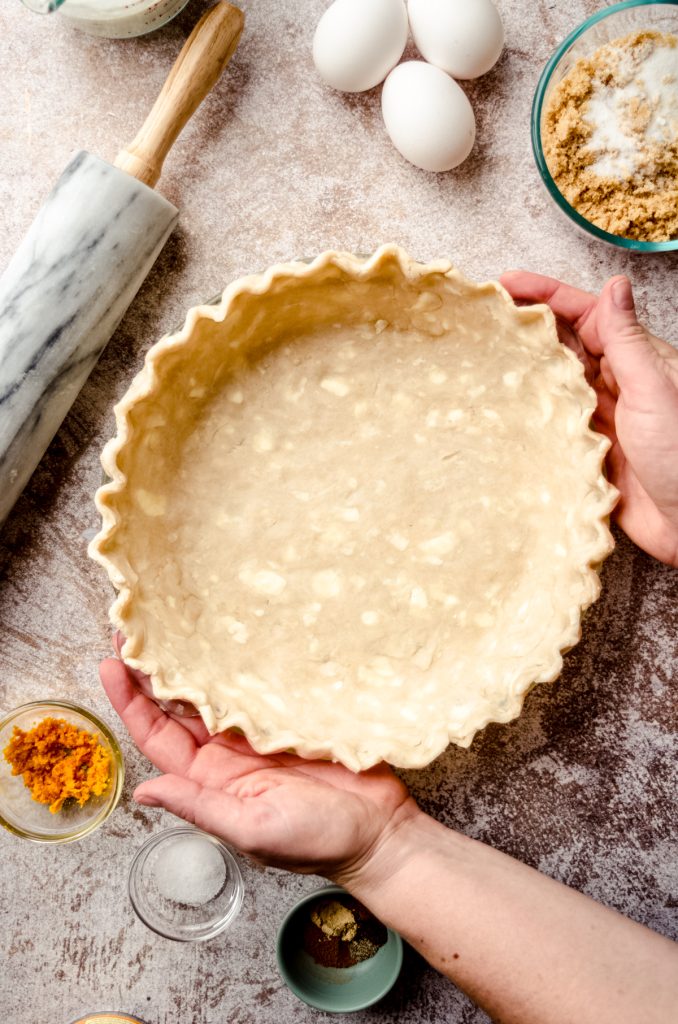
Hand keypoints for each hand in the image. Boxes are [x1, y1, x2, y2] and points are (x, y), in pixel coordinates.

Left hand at [99, 655, 415, 876]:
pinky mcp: (293, 716)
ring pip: (215, 690)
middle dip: (153, 671)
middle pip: (180, 706)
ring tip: (171, 623)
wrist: (381, 833)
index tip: (110, 665)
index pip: (158, 737)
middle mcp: (229, 753)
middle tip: (134, 627)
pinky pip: (259, 685)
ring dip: (192, 661)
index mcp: (212, 781)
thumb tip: (143, 793)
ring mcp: (261, 732)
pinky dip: (242, 661)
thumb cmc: (318, 842)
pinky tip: (232, 634)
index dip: (131, 702)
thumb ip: (200, 807)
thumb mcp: (252, 830)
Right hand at [500, 272, 677, 567]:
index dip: (546, 295)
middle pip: (561, 345)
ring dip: (520, 369)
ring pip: (550, 383)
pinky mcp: (583, 454)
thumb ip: (627, 340)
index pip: (584, 315)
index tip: (507, 283)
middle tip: (483, 316)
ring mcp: (595, 419)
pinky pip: (548, 427)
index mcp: (632, 360)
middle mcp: (612, 385)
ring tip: (480, 355)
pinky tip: (499, 409)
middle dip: (524, 327)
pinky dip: (525, 416)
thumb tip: (615, 284)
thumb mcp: (654, 387)